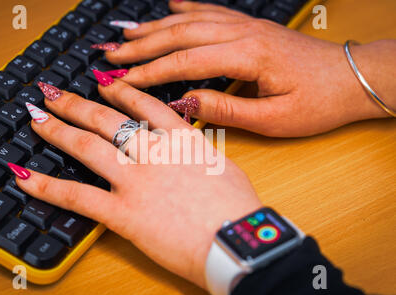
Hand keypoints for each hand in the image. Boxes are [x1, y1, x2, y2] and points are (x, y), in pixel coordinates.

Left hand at [15, 80, 261, 288]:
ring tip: (37, 119)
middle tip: (55, 94)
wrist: (234, 240)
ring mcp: (135, 180)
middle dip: (77, 104)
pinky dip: (47, 186)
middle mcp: (153, 152)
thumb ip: (197, 152)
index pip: (144, 105)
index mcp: (181, 140)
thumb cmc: (237, 208)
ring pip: (87, 146)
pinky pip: (77, 196)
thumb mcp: (223, 166)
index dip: (120, 91)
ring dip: (58, 130)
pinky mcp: (123, 213)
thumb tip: (186, 147)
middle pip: (107, 119)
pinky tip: (24, 177)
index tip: (103, 84)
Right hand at [102, 1, 394, 136]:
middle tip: (110, 54)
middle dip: (142, 45)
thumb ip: (225, 110)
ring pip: (191, 19)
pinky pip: (212, 11)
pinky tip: (169, 6)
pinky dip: (186, 8)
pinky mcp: (251, 27)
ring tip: (125, 33)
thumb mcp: (273, 119)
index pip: (186, 61)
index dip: (151, 72)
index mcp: (249, 56)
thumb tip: (184, 102)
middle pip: (181, 33)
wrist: (349, 79)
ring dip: (155, 26)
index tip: (122, 80)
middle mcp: (244, 33)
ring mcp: (247, 26)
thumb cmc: (317, 101)